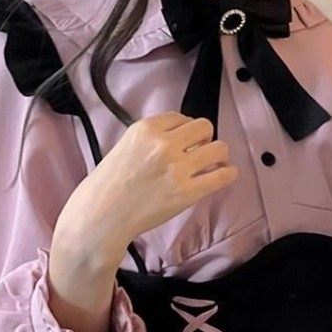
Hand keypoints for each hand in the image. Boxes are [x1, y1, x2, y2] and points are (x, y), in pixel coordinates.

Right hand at [54, 112, 238, 272]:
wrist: (103, 214)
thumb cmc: (110, 183)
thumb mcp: (126, 145)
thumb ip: (152, 137)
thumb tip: (181, 136)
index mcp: (146, 129)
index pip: (181, 117)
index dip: (187, 129)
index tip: (186, 141)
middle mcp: (164, 144)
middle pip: (204, 127)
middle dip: (205, 138)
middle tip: (200, 151)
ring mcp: (177, 168)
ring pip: (218, 149)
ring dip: (219, 155)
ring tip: (214, 163)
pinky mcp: (187, 192)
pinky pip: (221, 176)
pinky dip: (228, 173)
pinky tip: (226, 174)